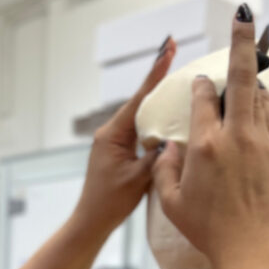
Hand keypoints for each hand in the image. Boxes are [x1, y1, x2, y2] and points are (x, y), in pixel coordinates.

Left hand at [74, 37, 175, 236]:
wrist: (91, 221)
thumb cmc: (110, 202)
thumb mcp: (138, 178)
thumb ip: (157, 155)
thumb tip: (175, 136)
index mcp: (113, 134)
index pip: (139, 97)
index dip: (156, 72)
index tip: (167, 47)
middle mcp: (110, 132)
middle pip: (140, 101)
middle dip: (158, 79)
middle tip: (174, 53)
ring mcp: (113, 141)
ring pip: (140, 115)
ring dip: (157, 100)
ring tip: (177, 81)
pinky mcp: (117, 150)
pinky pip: (138, 129)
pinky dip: (153, 120)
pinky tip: (168, 116)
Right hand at [153, 13, 268, 268]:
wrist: (253, 250)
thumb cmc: (210, 231)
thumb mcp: (172, 204)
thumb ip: (165, 171)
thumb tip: (167, 148)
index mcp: (204, 145)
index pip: (203, 99)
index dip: (201, 85)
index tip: (199, 81)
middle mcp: (236, 136)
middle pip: (240, 78)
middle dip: (241, 43)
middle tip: (243, 16)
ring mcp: (262, 142)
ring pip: (260, 97)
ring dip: (252, 82)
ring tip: (247, 74)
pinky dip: (266, 106)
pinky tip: (262, 105)